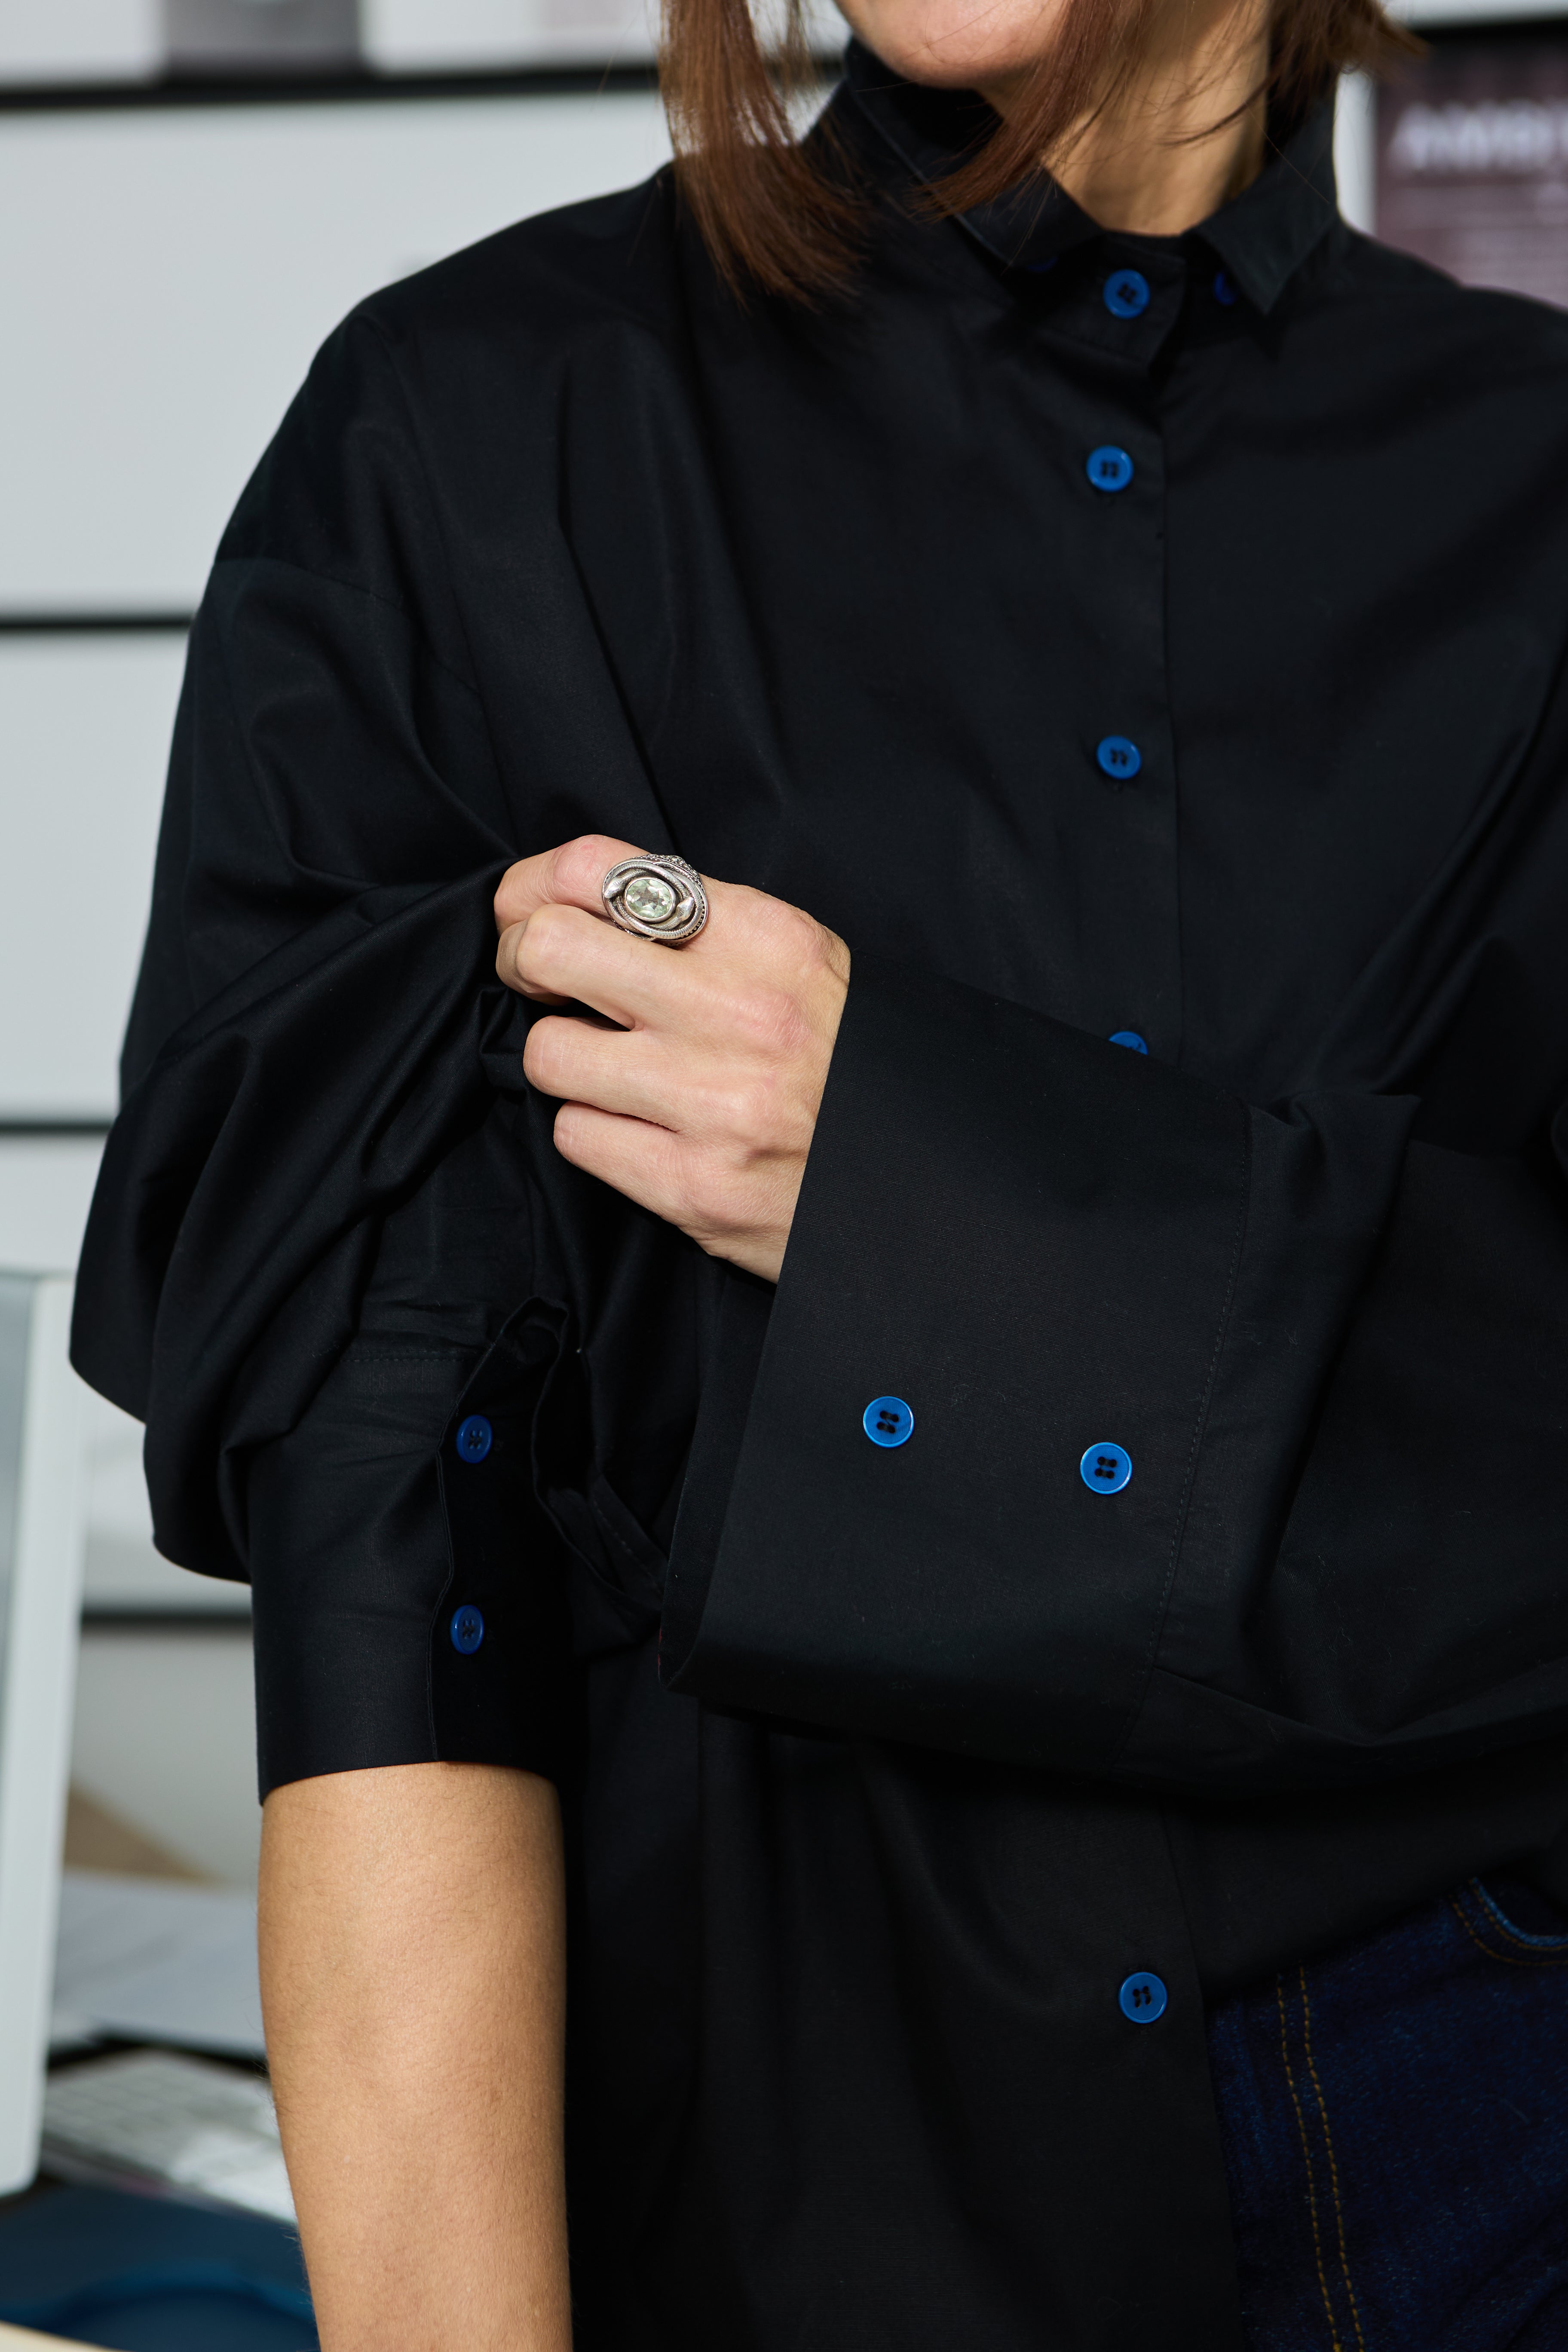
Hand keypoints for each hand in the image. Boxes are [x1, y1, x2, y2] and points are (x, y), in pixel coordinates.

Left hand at [495, 837, 849, 1283]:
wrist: (922, 1180)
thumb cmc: (846, 1063)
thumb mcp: (801, 963)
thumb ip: (705, 927)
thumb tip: (587, 903)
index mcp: (767, 939)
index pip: (602, 870)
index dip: (537, 887)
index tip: (530, 910)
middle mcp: (738, 1013)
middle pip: (551, 951)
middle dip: (522, 963)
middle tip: (539, 983)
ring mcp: (712, 1103)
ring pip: (549, 1054)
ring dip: (565, 1061)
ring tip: (609, 1068)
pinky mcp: (693, 1187)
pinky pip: (577, 1136)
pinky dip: (595, 1130)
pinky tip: (640, 1128)